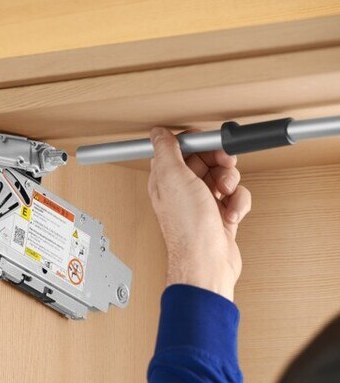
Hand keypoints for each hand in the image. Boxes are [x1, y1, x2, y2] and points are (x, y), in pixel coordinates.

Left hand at [148, 128, 250, 301]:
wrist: (207, 263)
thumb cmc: (188, 227)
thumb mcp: (173, 178)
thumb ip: (167, 151)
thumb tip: (158, 132)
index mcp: (166, 179)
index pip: (183, 149)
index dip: (199, 143)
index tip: (212, 143)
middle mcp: (183, 190)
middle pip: (206, 161)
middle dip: (220, 162)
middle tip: (226, 165)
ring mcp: (203, 204)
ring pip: (224, 178)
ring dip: (231, 183)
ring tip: (225, 194)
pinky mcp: (221, 216)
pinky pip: (236, 198)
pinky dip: (238, 203)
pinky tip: (231, 214)